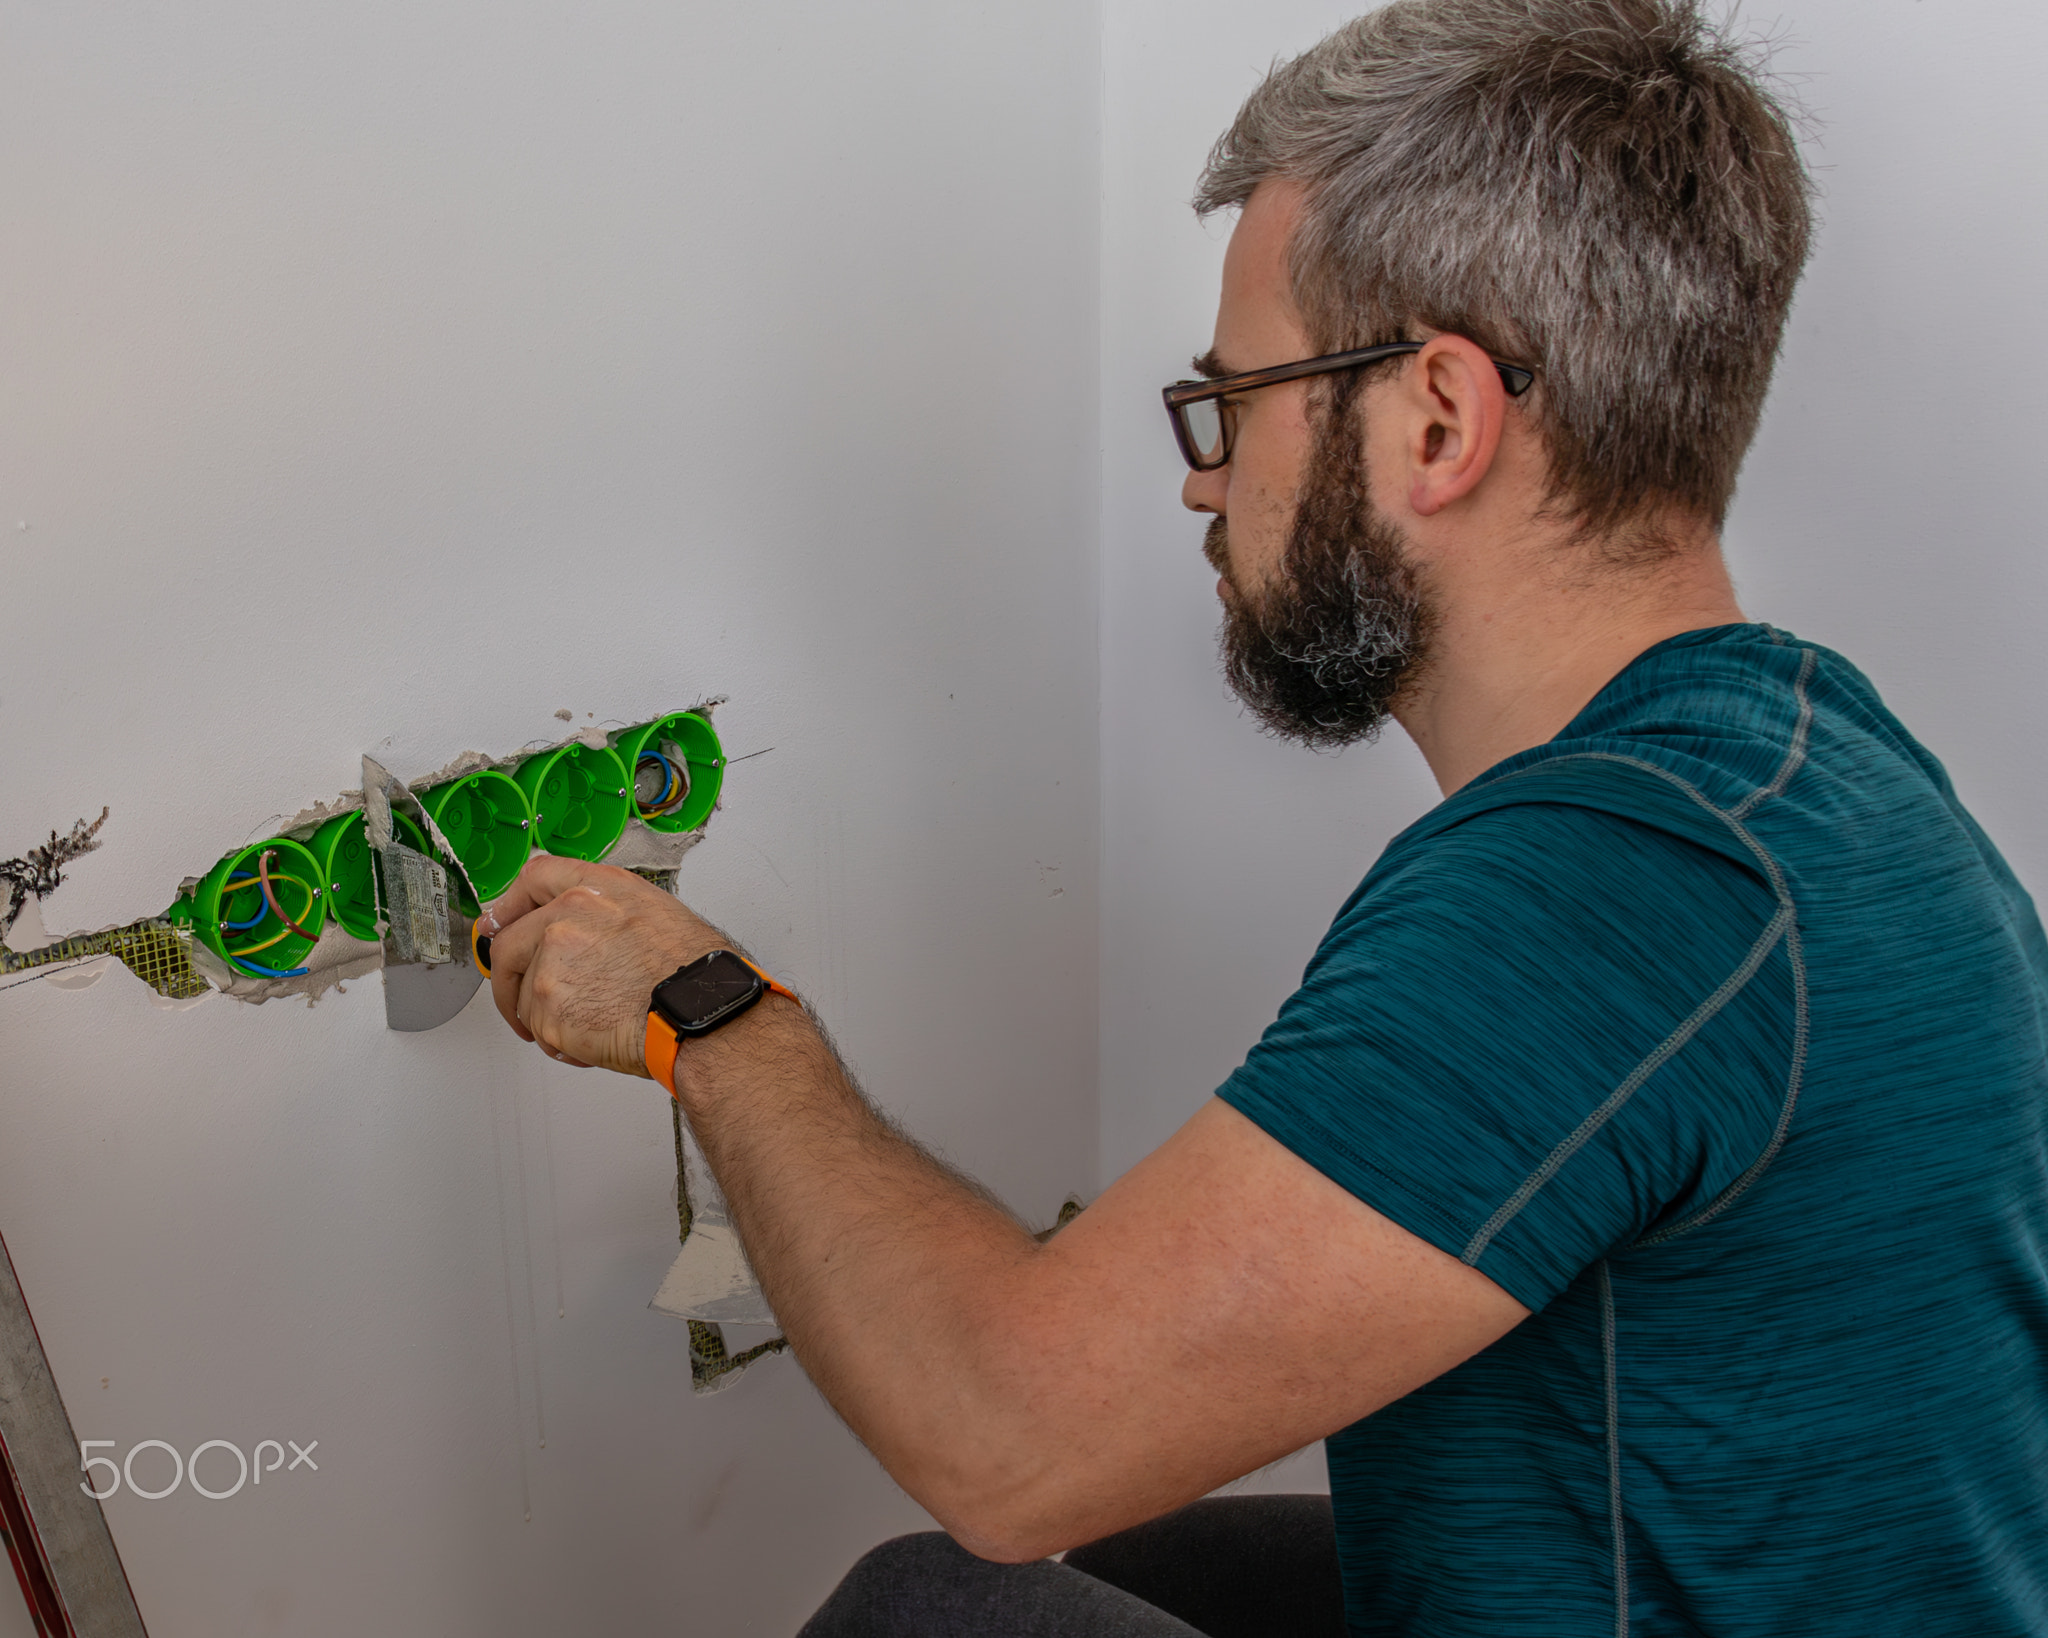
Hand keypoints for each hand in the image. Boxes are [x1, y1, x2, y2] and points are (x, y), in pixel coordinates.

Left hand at [479, 856, 726, 1075]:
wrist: (700, 1011)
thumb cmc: (693, 971)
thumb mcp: (654, 913)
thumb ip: (607, 912)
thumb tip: (583, 928)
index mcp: (596, 889)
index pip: (534, 879)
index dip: (511, 904)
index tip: (500, 922)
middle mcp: (567, 918)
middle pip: (509, 943)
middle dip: (507, 977)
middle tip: (517, 997)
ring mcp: (552, 962)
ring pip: (524, 994)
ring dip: (547, 1016)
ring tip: (589, 1027)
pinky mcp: (547, 1007)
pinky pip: (538, 1029)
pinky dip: (559, 1043)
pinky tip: (593, 1040)